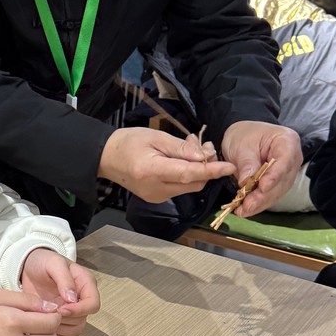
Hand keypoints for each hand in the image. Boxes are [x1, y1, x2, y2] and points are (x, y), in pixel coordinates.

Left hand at [20, 249, 100, 335]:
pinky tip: (43, 325)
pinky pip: (64, 335)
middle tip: (48, 314)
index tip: (62, 310)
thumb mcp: (53, 263)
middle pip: (83, 320)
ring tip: (44, 319)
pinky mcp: (62, 320)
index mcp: (86, 284)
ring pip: (75, 330)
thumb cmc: (43, 261)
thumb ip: (64, 279)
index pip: (93, 304)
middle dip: (66, 320)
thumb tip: (72, 299)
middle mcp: (81, 300)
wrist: (28, 266)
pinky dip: (55, 334)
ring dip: (60, 328)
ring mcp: (72, 311)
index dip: (79, 310)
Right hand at [98, 126, 233, 203]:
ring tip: (192, 148)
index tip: (229, 166)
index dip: (211, 171)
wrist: (106, 158)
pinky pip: (180, 188)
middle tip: (206, 144)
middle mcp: (156, 189)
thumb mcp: (155, 137)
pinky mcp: (157, 198)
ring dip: (197, 171)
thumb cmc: (128, 142)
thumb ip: (181, 148)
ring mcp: (156, 197)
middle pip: (193, 183)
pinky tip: (182, 160)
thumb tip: (205, 156)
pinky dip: (187, 176)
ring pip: (189, 187)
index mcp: (152, 171)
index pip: (189, 174)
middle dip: (206, 167)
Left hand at [220, 122, 302, 217]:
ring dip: (260, 203)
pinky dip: (259, 203)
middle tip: (247, 205)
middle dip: (264, 195)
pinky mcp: (280, 183)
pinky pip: (272, 195)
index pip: (285, 161)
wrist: (243, 137)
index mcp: (287, 141)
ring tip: (243, 210)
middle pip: (281, 180)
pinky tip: (246, 209)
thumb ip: (246, 163)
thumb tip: (246, 183)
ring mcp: (288, 172)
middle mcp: (293, 158)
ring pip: (277, 191)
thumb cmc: (245, 135)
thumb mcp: (242, 145)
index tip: (262, 187)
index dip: (274, 176)